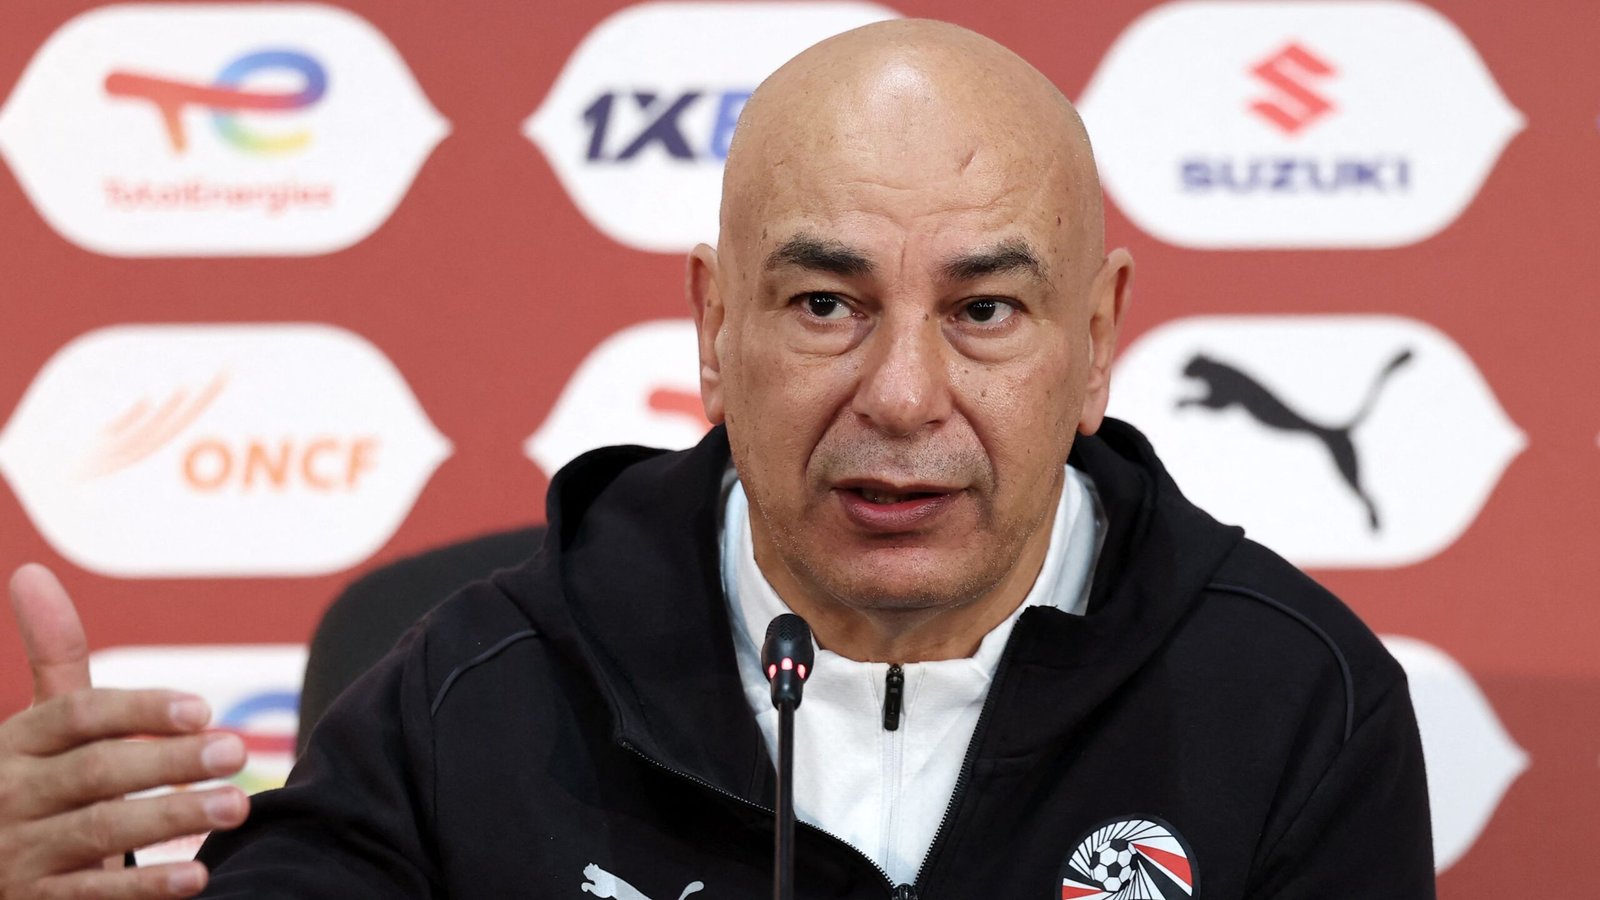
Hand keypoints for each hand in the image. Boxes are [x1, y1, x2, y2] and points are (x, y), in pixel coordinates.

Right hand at [0, 564, 250, 897]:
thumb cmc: (31, 783)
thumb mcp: (37, 725)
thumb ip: (53, 657)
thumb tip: (32, 570)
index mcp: (15, 745)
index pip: (74, 717)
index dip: (138, 710)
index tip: (202, 708)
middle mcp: (10, 795)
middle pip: (94, 772)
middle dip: (168, 761)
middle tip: (238, 751)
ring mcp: (17, 854)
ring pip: (99, 832)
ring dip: (173, 816)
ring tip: (238, 805)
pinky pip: (89, 898)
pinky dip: (144, 889)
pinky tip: (198, 877)